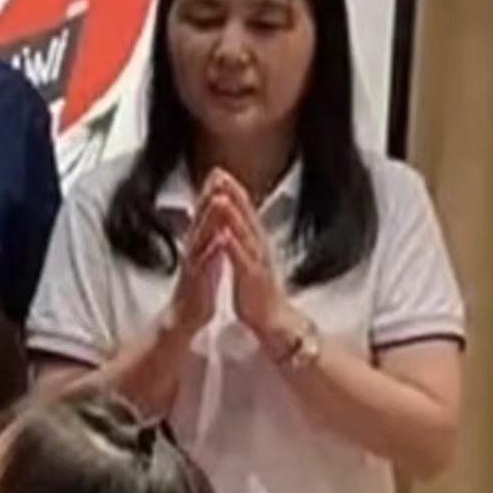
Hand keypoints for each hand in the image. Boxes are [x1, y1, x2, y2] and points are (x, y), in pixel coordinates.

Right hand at [165, 172, 226, 334]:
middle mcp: (193, 250)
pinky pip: (204, 264)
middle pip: (201, 218)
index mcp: (198, 245)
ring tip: (218, 199)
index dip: (211, 193)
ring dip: (209, 218)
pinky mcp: (196, 281)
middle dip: (209, 196)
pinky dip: (212, 251)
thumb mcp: (204, 259)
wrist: (184, 319)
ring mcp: (193, 264)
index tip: (219, 172)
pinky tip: (219, 240)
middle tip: (217, 175)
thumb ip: (207, 240)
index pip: (204, 214)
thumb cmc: (197, 290)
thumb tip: (214, 222)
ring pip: (201, 237)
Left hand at [205, 170, 289, 338]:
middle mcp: (258, 248)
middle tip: (222, 174)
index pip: (244, 211)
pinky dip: (233, 248)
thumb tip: (234, 222)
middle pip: (246, 216)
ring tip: (222, 198)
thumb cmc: (257, 290)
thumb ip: (243, 239)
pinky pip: (242, 261)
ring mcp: (257, 263)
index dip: (233, 191)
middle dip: (234, 195)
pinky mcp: (253, 279)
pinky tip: (225, 236)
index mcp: (255, 242)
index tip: (220, 171)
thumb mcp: (248, 258)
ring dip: (234, 216)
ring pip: (245, 235)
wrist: (272, 320)